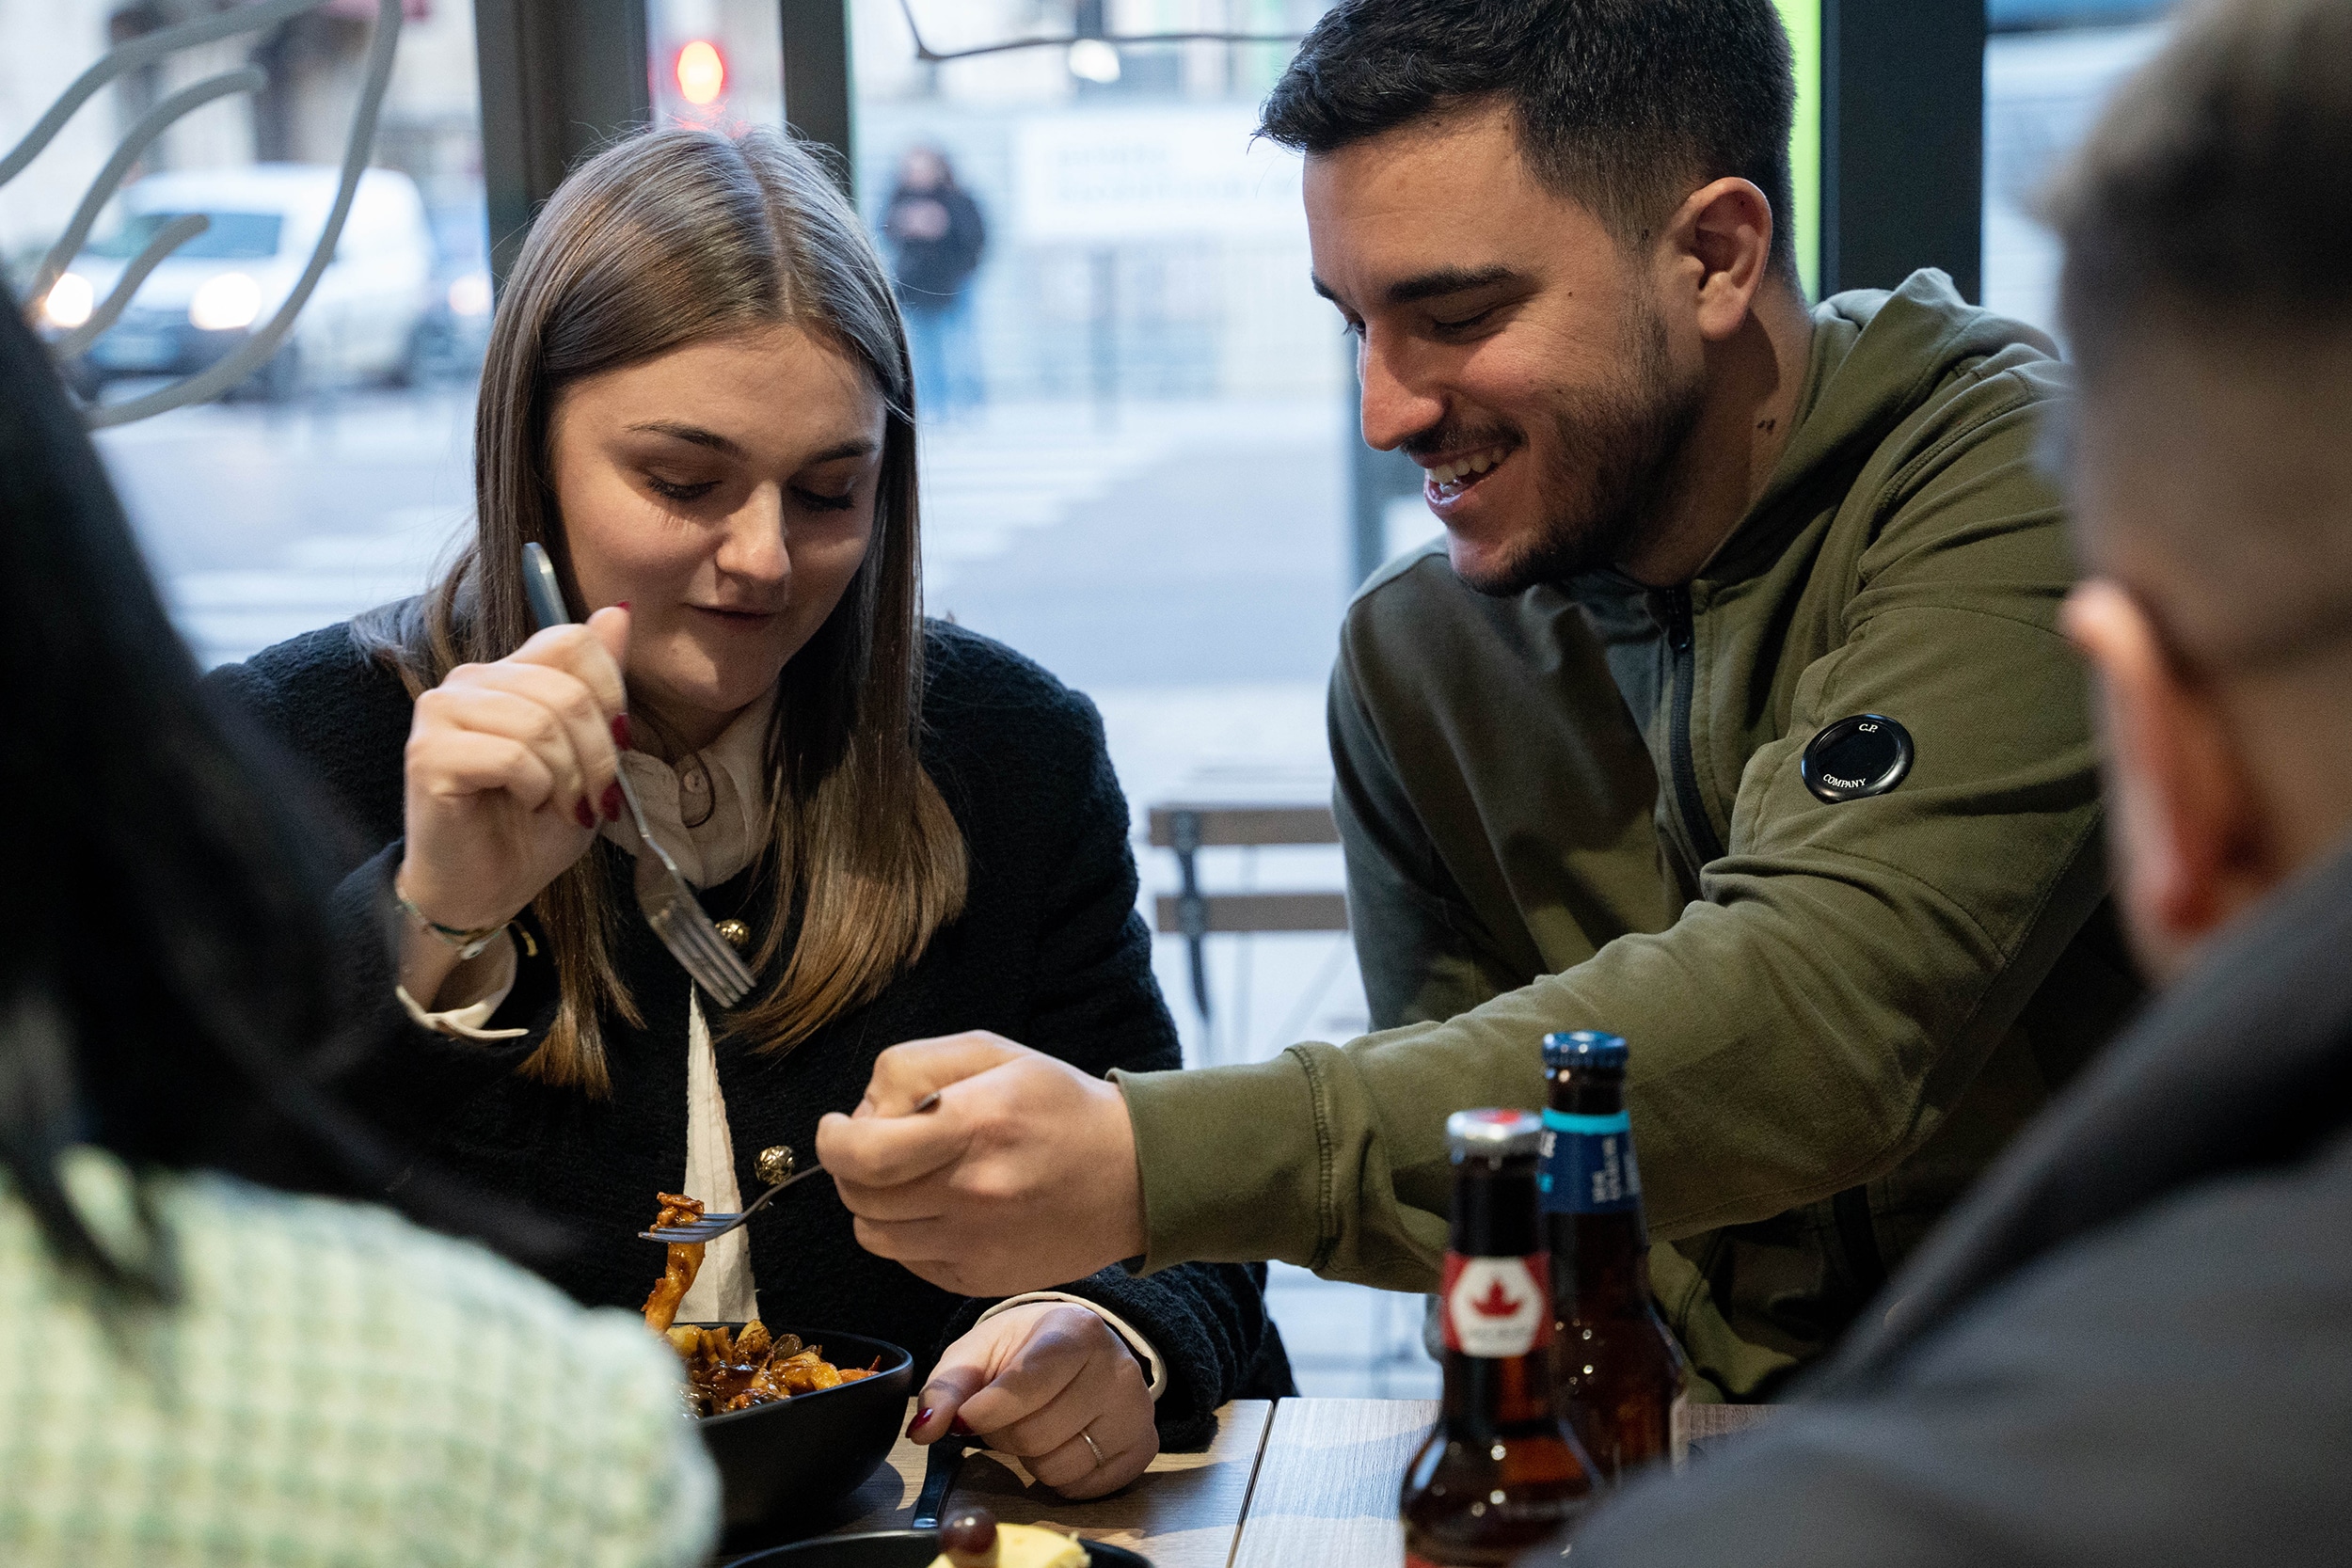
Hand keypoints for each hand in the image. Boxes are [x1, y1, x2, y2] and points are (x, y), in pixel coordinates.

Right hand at [398, 608, 630, 945]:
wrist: (486, 890)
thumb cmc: (534, 827)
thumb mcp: (588, 752)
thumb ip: (600, 685)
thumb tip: (618, 610)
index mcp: (510, 673)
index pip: (574, 640)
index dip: (611, 692)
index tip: (614, 744)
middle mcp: (470, 681)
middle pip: (566, 689)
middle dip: (597, 755)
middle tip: (589, 797)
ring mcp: (442, 712)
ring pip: (540, 723)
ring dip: (566, 778)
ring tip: (554, 804)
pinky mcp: (427, 753)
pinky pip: (512, 756)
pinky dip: (535, 789)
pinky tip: (523, 804)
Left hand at [815, 1032, 1147, 1296]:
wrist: (1134, 1176)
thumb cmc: (1061, 1105)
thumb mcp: (994, 1052)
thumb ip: (914, 1067)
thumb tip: (865, 1113)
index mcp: (975, 1127)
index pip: (865, 1153)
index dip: (833, 1140)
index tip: (838, 1127)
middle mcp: (972, 1193)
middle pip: (859, 1195)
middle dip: (853, 1164)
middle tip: (884, 1143)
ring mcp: (974, 1244)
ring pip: (873, 1234)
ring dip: (874, 1202)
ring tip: (912, 1175)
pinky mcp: (978, 1279)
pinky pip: (906, 1260)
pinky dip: (906, 1233)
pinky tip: (942, 1206)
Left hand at [908, 1303, 1157, 1498]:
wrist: (1079, 1347)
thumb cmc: (1023, 1349)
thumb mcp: (978, 1353)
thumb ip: (946, 1388)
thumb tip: (924, 1428)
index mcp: (1075, 1330)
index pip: (1027, 1384)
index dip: (987, 1412)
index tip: (966, 1418)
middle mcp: (1116, 1367)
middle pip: (1036, 1434)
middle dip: (1005, 1435)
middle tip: (1007, 1416)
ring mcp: (1136, 1409)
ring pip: (1058, 1466)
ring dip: (1031, 1457)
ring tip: (1037, 1425)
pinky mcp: (1143, 1446)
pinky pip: (1084, 1488)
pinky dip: (1061, 1477)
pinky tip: (1062, 1442)